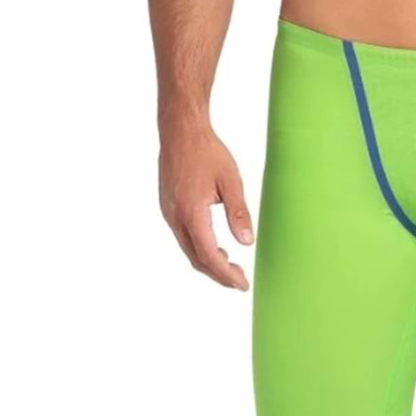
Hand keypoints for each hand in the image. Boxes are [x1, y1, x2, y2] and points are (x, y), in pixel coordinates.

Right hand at [159, 125, 254, 289]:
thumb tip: (248, 242)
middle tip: (240, 281)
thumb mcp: (230, 180)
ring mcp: (168, 213)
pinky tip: (215, 244)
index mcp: (191, 213)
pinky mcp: (168, 207)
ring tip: (231, 266)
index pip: (209, 255)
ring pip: (188, 249)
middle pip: (196, 259)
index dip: (226, 274)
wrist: (180, 131)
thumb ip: (238, 212)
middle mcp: (175, 218)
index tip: (242, 284)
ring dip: (208, 261)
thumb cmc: (207, 152)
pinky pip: (183, 237)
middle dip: (218, 274)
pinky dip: (199, 247)